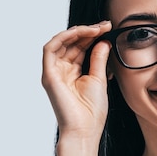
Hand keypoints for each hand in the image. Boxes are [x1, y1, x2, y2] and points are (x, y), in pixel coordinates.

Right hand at [41, 21, 112, 137]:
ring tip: (95, 29)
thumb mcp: (99, 79)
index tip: (108, 28)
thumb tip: (103, 41)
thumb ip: (99, 59)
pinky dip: (63, 37)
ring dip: (77, 32)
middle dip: (88, 31)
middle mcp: (62, 70)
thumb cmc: (92, 111)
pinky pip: (50, 49)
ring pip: (60, 42)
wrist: (85, 130)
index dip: (93, 35)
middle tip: (105, 25)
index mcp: (73, 72)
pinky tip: (80, 32)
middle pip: (71, 43)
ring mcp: (54, 72)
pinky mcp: (48, 75)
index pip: (80, 47)